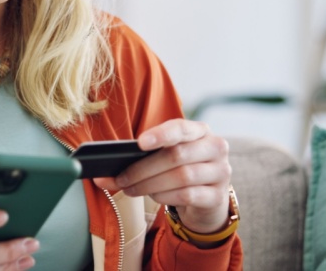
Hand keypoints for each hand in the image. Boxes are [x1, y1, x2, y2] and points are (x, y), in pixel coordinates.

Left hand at [92, 119, 231, 233]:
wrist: (207, 197)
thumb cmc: (179, 170)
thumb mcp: (166, 157)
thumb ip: (142, 157)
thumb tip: (104, 174)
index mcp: (200, 131)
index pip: (181, 128)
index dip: (160, 134)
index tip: (139, 143)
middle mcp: (215, 147)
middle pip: (176, 155)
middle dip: (143, 168)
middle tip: (121, 178)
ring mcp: (220, 172)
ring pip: (181, 176)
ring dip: (150, 184)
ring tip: (130, 188)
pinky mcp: (218, 196)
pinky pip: (187, 195)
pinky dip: (165, 196)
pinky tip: (154, 196)